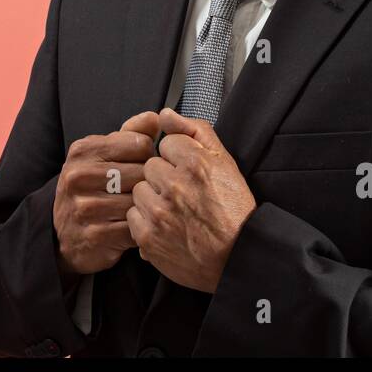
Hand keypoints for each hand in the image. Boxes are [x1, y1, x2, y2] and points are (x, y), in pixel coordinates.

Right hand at [53, 112, 158, 275]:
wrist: (63, 234)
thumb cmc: (92, 188)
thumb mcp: (104, 155)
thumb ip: (131, 134)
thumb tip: (155, 117)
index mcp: (83, 150)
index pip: (139, 143)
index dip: (148, 155)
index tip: (141, 165)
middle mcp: (79, 176)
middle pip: (141, 172)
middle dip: (149, 182)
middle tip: (145, 190)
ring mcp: (84, 207)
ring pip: (139, 200)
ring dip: (145, 206)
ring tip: (140, 208)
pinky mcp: (94, 236)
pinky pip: (134, 228)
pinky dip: (139, 227)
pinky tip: (134, 225)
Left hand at [127, 108, 256, 293]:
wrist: (237, 257)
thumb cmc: (233, 210)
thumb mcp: (225, 162)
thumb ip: (195, 130)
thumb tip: (165, 114)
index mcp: (195, 163)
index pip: (166, 143)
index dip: (178, 158)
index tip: (190, 174)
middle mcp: (175, 186)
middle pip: (150, 166)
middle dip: (163, 178)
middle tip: (183, 195)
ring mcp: (160, 212)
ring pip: (139, 190)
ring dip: (152, 198)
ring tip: (175, 212)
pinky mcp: (148, 237)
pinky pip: (133, 216)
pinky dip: (146, 222)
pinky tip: (167, 227)